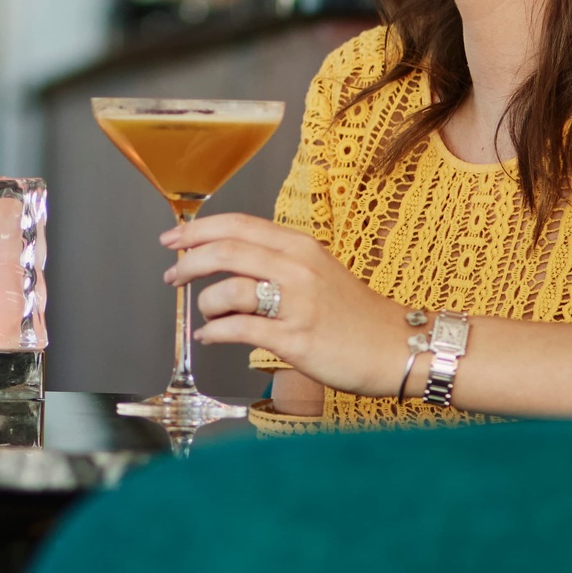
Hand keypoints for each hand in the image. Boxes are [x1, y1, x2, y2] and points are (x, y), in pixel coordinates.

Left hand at [163, 213, 410, 400]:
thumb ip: (277, 261)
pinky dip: (215, 333)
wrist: (399, 347)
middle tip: (172, 275)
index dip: (198, 229)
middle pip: (225, 251)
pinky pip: (240, 331)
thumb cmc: (354, 313)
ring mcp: (297, 304)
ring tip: (208, 315)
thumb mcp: (318, 270)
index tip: (172, 238)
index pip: (237, 225)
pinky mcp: (296, 339)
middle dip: (188, 262)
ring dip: (206, 304)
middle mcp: (297, 268)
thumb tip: (227, 262)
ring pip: (229, 291)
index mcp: (300, 246)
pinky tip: (209, 336)